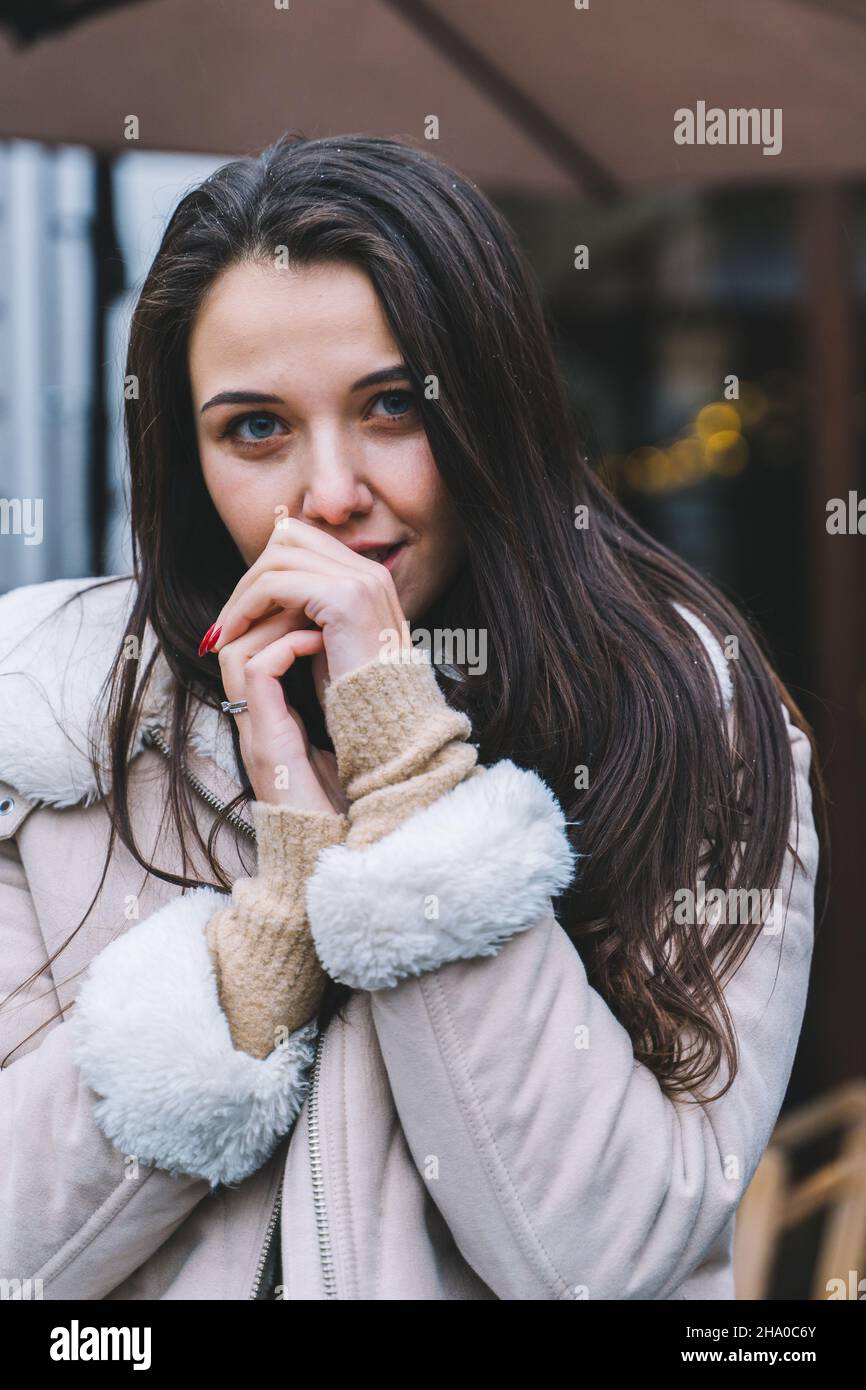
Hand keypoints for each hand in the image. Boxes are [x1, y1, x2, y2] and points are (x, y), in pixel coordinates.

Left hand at [204, 518, 411, 692]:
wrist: (386, 721)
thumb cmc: (357, 692)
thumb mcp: (333, 641)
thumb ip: (312, 611)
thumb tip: (273, 597)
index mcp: (369, 575)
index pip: (305, 541)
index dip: (269, 567)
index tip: (244, 608)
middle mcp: (368, 569)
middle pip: (289, 537)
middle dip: (251, 575)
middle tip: (228, 618)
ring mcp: (358, 579)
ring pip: (276, 559)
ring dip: (241, 595)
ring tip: (225, 631)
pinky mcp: (341, 597)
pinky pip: (274, 586)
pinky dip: (245, 608)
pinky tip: (233, 636)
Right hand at [216, 609, 347, 813]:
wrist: (333, 851)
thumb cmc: (339, 802)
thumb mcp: (333, 733)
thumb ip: (325, 693)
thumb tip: (341, 650)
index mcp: (270, 715)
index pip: (250, 646)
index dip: (274, 614)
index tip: (314, 603)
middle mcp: (256, 719)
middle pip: (235, 639)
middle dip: (269, 607)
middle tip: (310, 595)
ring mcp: (257, 730)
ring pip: (238, 648)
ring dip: (279, 621)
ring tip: (317, 613)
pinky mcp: (266, 742)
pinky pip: (257, 671)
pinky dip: (288, 646)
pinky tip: (319, 640)